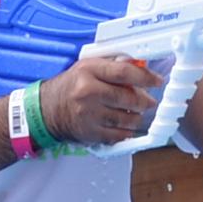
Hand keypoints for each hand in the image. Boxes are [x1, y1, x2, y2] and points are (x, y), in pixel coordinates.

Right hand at [39, 55, 162, 149]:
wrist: (45, 111)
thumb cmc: (69, 87)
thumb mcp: (86, 67)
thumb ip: (111, 66)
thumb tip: (140, 66)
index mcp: (88, 71)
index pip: (125, 72)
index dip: (145, 77)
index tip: (157, 81)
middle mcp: (88, 92)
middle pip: (129, 98)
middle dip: (144, 101)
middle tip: (149, 101)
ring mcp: (89, 114)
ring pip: (127, 119)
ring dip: (136, 117)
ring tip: (134, 114)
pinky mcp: (90, 132)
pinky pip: (119, 135)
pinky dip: (126, 132)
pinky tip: (125, 126)